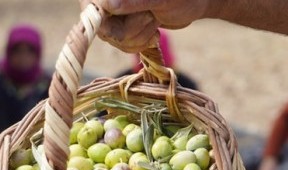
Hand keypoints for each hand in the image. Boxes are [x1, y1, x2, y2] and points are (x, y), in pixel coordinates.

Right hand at [79, 0, 222, 52]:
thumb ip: (133, 2)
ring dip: (140, 36)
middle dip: (132, 30)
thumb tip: (108, 4)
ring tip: (154, 20)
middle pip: (105, 30)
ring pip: (115, 41)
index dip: (110, 23)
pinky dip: (140, 43)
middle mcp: (105, 2)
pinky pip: (123, 46)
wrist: (192, 3)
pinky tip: (152, 32)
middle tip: (151, 16)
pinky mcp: (121, 28)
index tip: (137, 19)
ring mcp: (112, 15)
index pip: (95, 12)